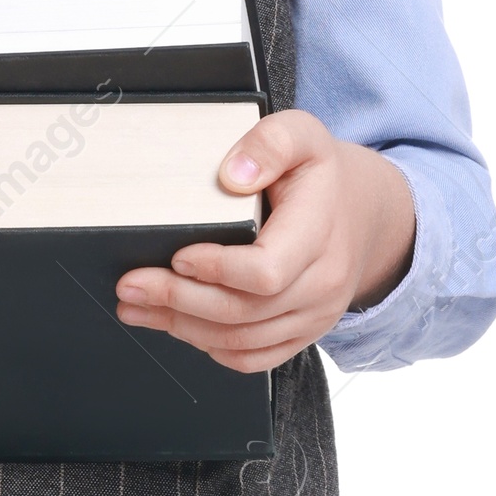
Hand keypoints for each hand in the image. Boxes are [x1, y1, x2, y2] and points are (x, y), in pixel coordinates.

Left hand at [115, 111, 415, 374]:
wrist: (364, 215)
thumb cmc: (320, 176)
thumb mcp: (303, 136)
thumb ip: (270, 142)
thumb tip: (233, 175)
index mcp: (321, 232)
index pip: (267, 271)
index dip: (217, 270)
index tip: (177, 255)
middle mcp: (323, 283)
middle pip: (244, 312)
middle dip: (178, 301)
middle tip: (131, 286)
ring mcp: (314, 316)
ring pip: (240, 341)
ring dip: (181, 328)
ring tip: (136, 307)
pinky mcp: (302, 335)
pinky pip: (252, 359)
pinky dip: (208, 348)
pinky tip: (175, 326)